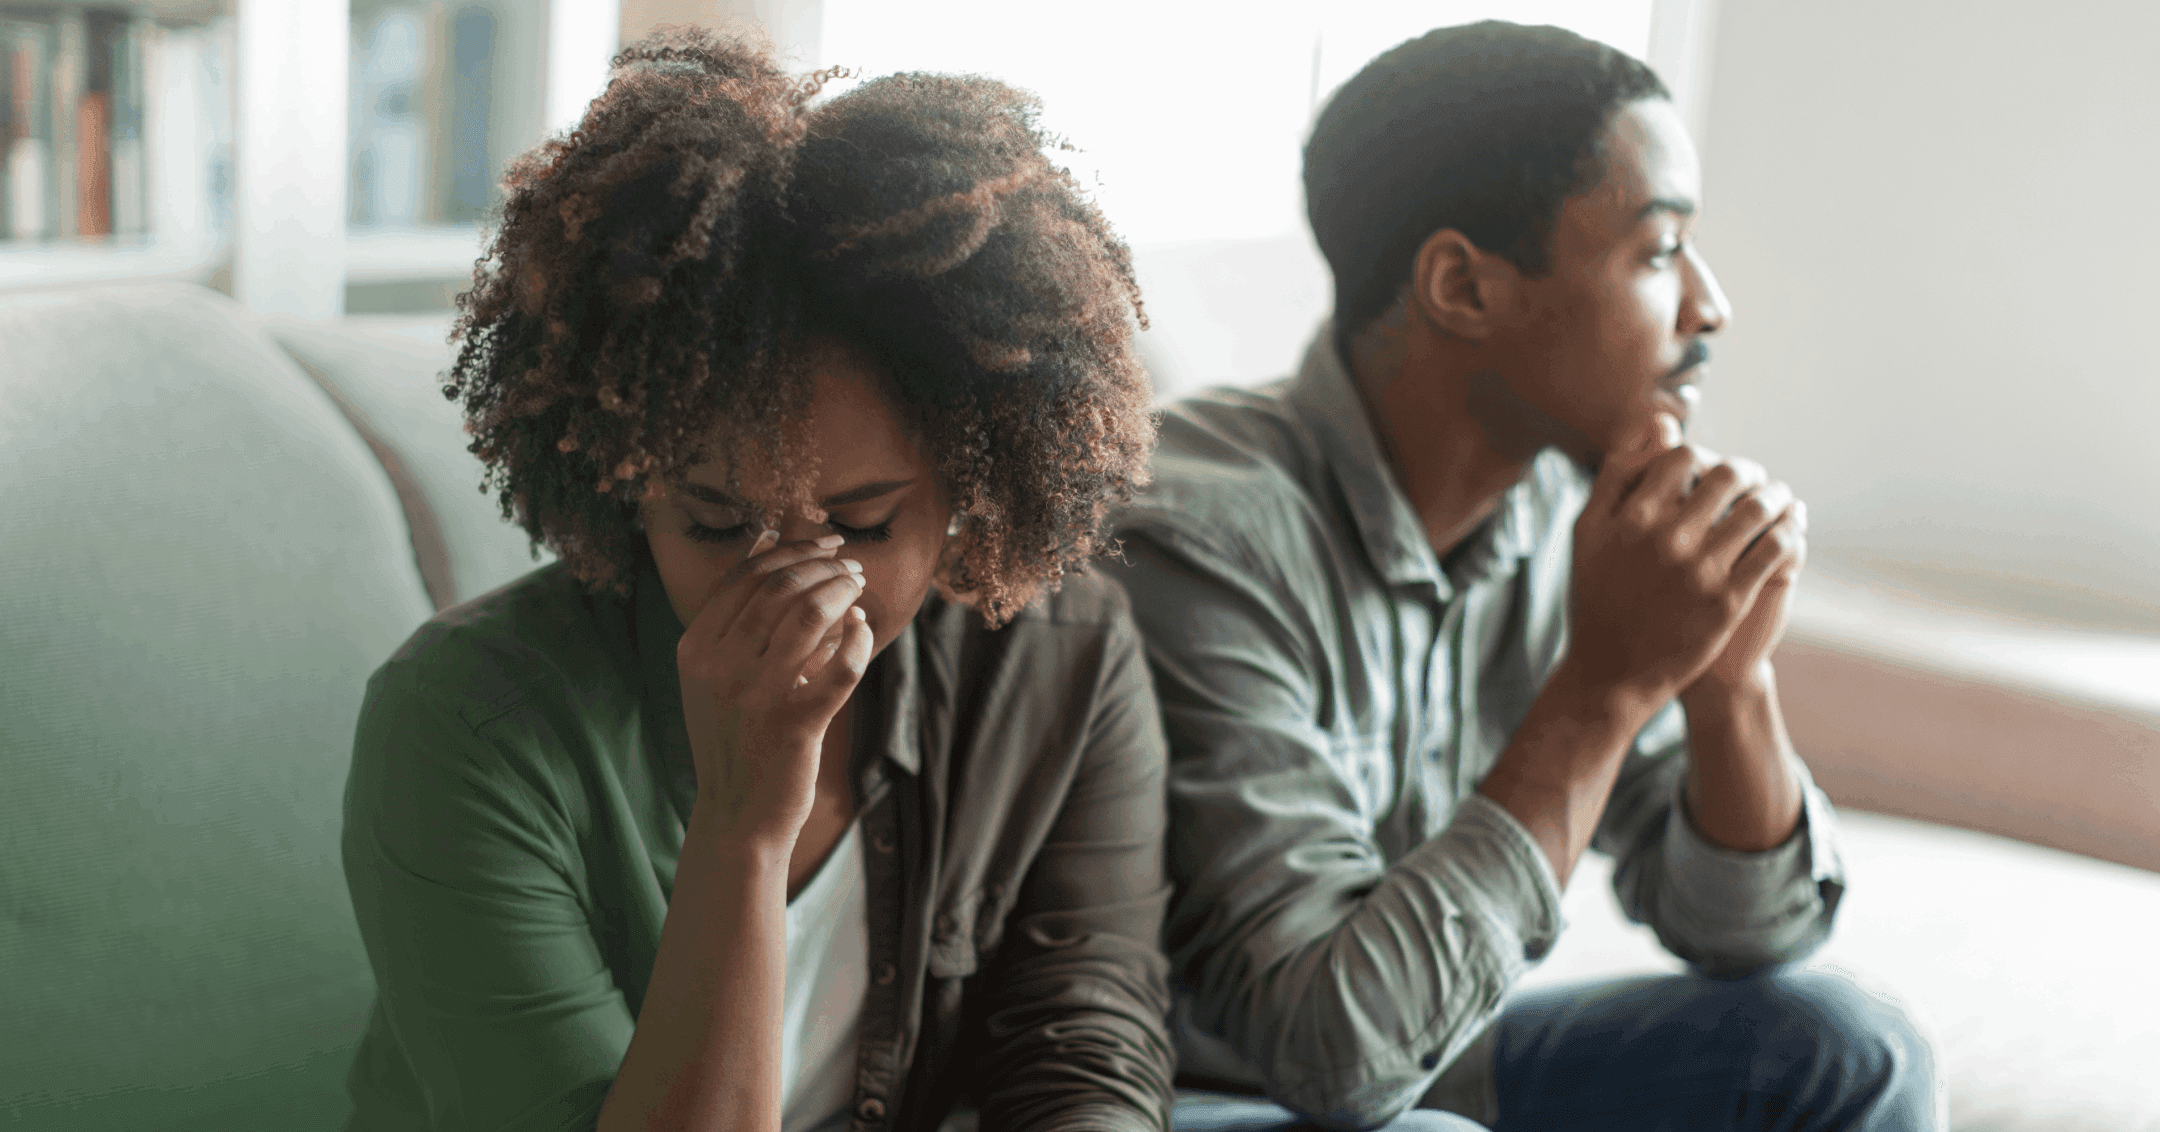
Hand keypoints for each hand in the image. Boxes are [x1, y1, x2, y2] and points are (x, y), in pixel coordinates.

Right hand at [675, 530, 874, 848]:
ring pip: (810, 614)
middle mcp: (719, 667)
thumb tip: (768, 540)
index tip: (824, 542)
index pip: (745, 577)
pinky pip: (842, 664)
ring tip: (859, 587)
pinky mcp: (796, 724)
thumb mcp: (716, 675)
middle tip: (850, 564)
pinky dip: (858, 636)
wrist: (735, 815)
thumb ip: (738, 614)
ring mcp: (757, 696)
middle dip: (823, 565)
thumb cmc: (735, 737)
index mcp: (695, 649)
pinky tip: (863, 628)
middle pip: (780, 588)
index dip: (791, 550)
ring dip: (843, 591)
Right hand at [1564, 414, 1805, 707]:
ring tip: (1778, 498)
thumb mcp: (1589, 533)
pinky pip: (1774, 549)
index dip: (1702, 454)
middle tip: (1753, 478)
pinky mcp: (1729, 600)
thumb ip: (1618, 475)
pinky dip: (1787, 531)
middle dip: (1746, 471)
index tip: (1709, 467)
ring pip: (1758, 509)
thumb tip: (1658, 426)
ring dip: (1775, 496)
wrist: (1611, 672)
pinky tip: (1786, 531)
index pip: (1683, 456)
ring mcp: (1701, 570)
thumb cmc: (1598, 596)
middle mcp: (1668, 537)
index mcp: (1632, 516)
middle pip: (1727, 476)